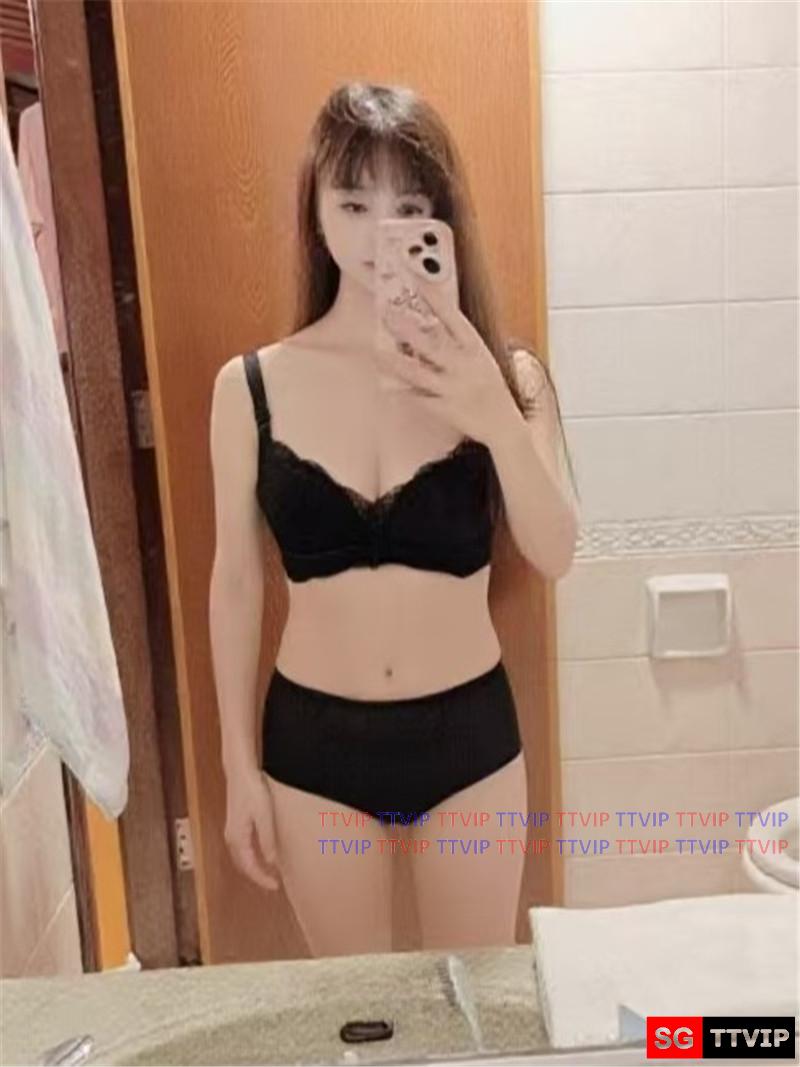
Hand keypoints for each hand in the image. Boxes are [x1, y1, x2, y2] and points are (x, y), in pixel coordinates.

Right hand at [224, 767, 279, 891]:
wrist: (240, 772)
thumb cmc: (252, 791)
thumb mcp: (264, 816)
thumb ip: (267, 840)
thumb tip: (271, 862)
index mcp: (238, 839)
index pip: (250, 867)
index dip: (262, 879)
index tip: (275, 886)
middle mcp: (231, 838)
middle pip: (244, 865)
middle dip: (257, 876)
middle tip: (273, 883)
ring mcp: (231, 831)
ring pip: (242, 858)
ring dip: (254, 867)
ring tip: (268, 873)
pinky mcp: (235, 824)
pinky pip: (242, 848)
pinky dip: (251, 857)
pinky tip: (261, 854)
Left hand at [376, 282, 518, 443]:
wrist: (503, 425)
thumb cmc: (491, 388)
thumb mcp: (482, 360)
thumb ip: (459, 344)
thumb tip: (432, 324)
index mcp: (476, 350)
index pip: (454, 318)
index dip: (436, 299)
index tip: (417, 281)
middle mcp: (464, 367)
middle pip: (431, 344)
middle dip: (407, 329)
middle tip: (387, 314)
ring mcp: (453, 388)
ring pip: (418, 374)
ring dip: (396, 363)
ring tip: (378, 353)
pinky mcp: (444, 409)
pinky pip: (418, 398)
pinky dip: (402, 392)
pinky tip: (386, 385)